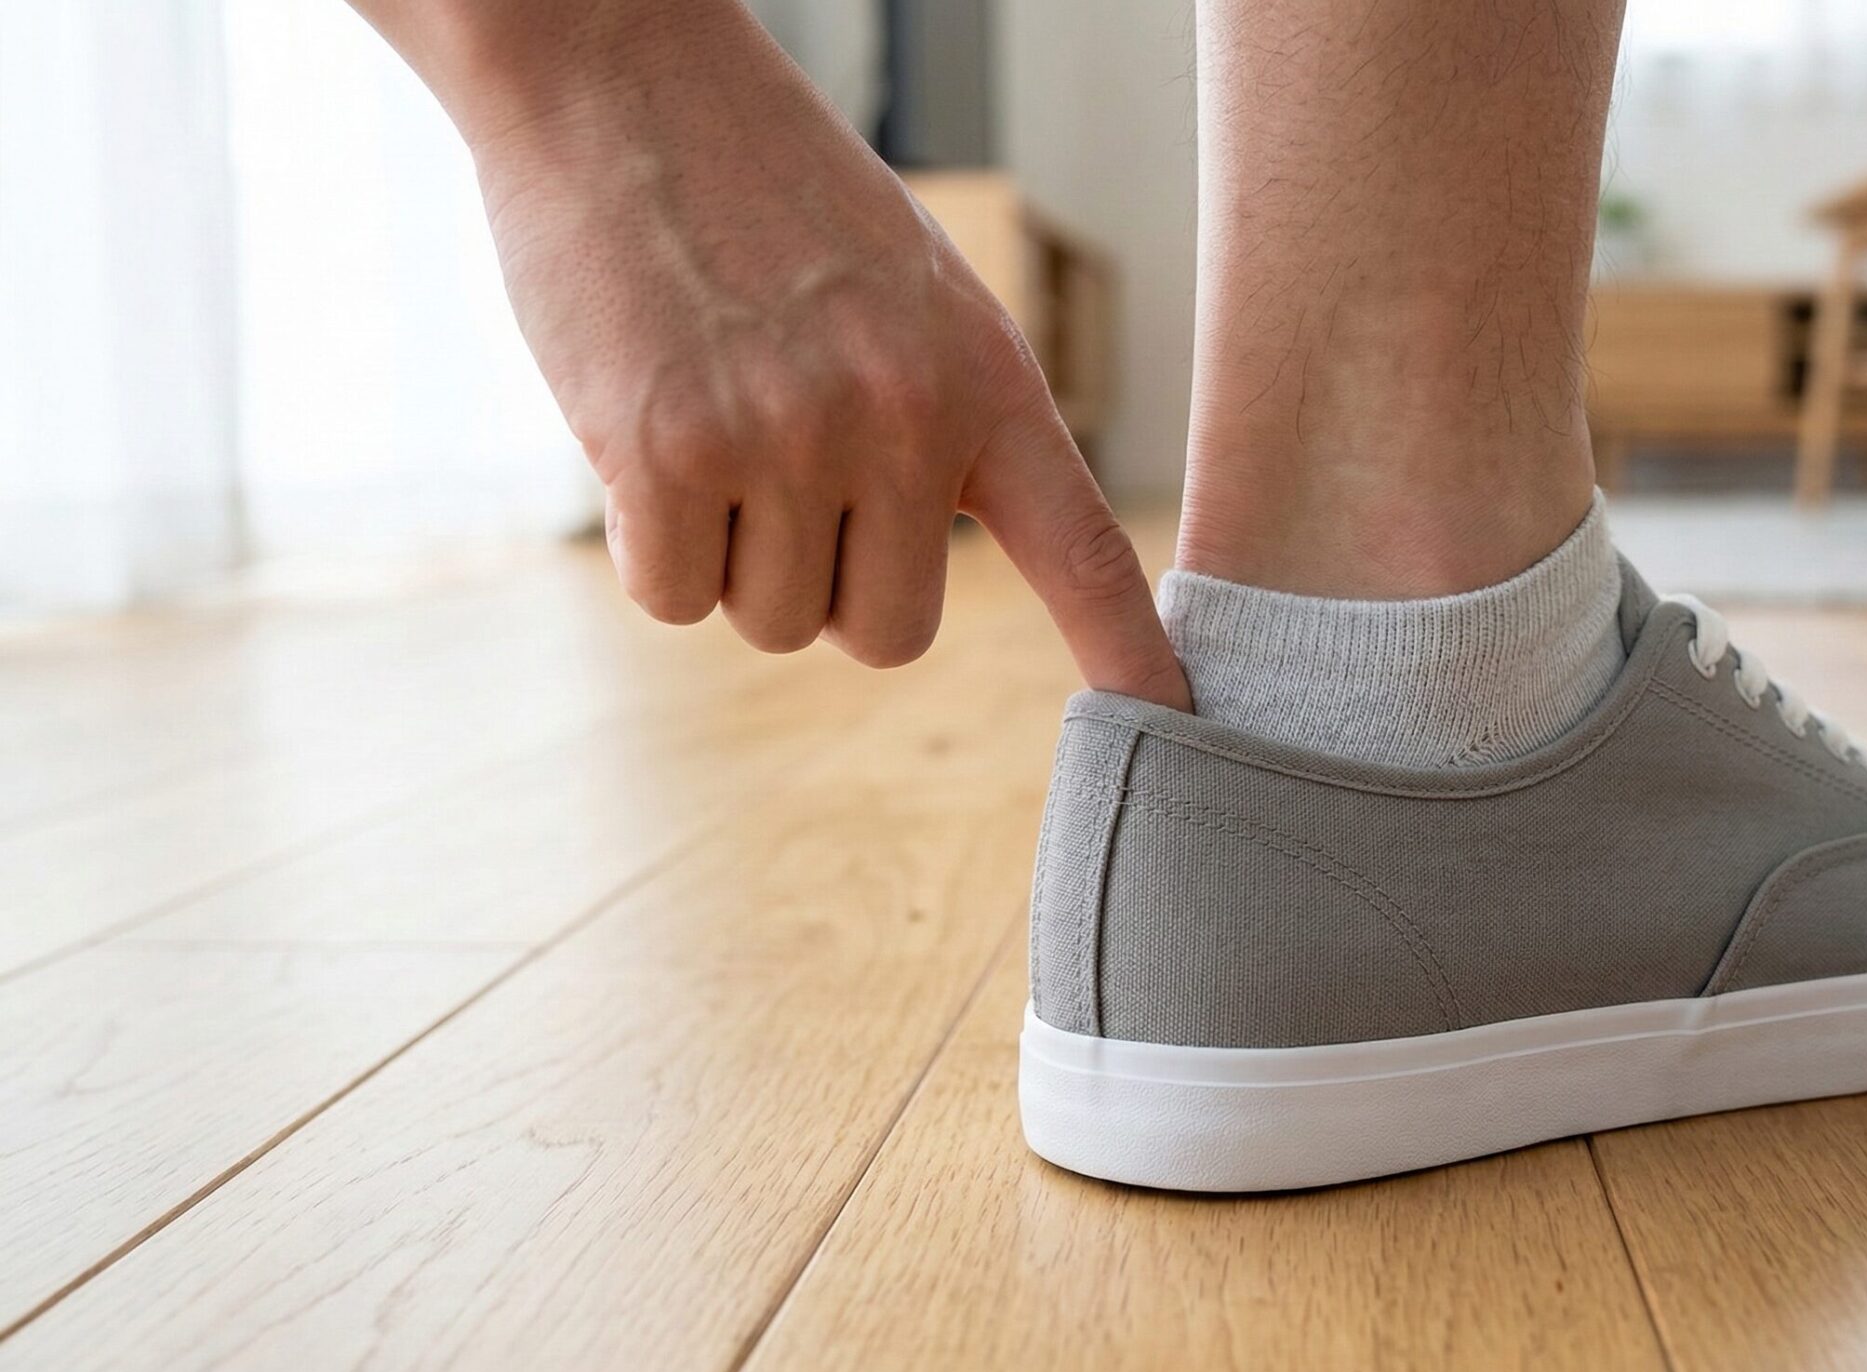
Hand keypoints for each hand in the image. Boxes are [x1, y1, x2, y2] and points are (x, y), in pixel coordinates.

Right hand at [398, 1, 1187, 704]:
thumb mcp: (908, 295)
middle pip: (889, 637)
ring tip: (712, 414)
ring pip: (773, 624)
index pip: (1086, 550)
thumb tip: (910, 573)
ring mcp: (789, 436)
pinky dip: (651, 546)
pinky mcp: (668, 453)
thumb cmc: (764, 194)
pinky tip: (645, 429)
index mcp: (985, 378)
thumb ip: (940, 423)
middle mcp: (904, 417)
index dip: (1130, 656)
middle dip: (828, 587)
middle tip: (781, 469)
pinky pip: (674, 601)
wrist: (621, 79)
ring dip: (731, 555)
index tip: (1176, 728)